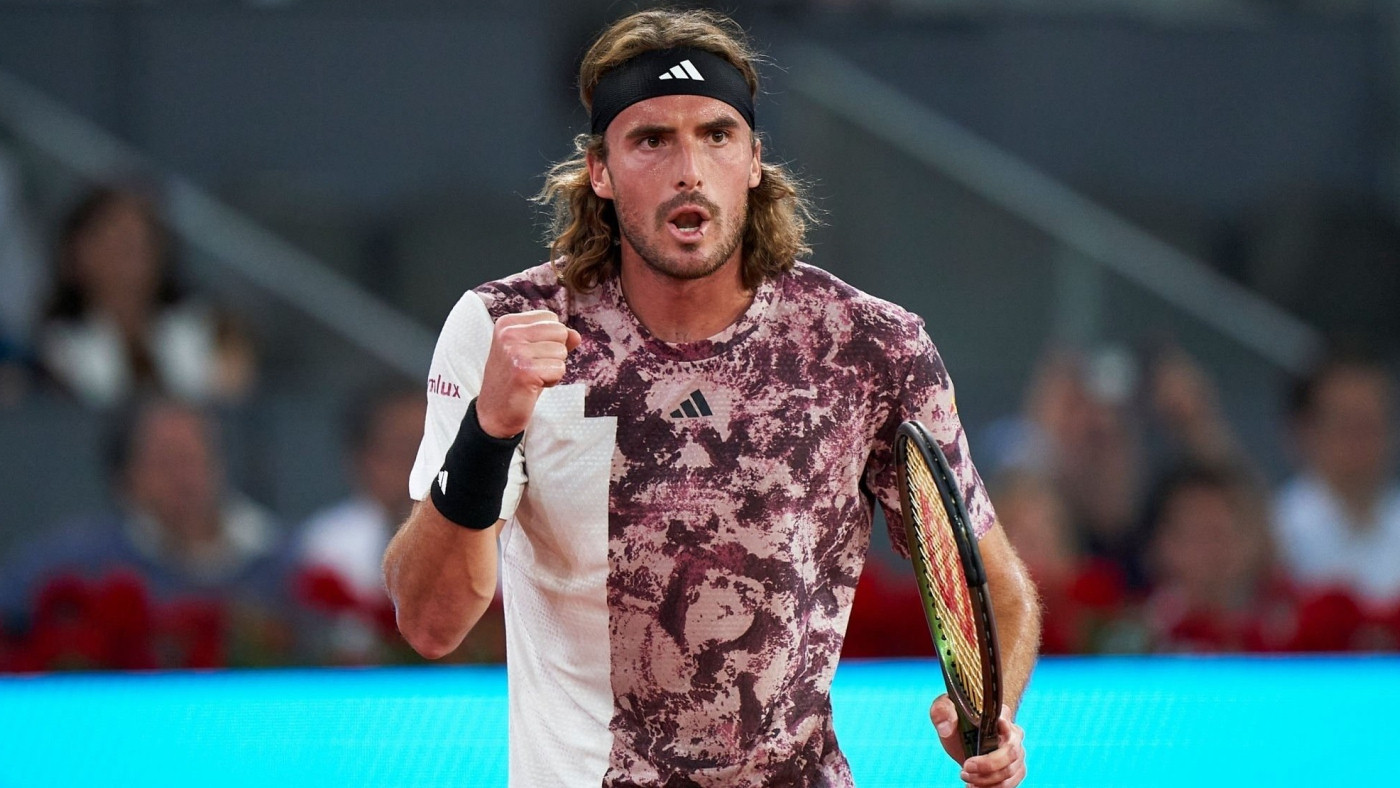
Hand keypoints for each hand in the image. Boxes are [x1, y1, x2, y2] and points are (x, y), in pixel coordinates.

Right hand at [476, 310, 581, 437]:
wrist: (495, 412)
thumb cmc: (515, 380)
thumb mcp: (532, 352)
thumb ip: (554, 339)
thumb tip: (576, 335)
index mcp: (507, 323)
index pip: (551, 318)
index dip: (550, 340)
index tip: (530, 356)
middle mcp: (509, 333)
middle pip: (560, 331)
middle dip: (554, 353)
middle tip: (533, 368)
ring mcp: (515, 351)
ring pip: (562, 351)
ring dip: (553, 368)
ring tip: (532, 377)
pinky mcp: (525, 371)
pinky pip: (560, 369)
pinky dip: (552, 381)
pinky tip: (533, 386)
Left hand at [930, 697, 1025, 786]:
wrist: (960, 737)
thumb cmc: (955, 719)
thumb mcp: (943, 709)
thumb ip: (942, 712)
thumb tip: (946, 728)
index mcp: (999, 713)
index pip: (1007, 721)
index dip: (1001, 732)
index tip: (984, 742)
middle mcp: (1013, 733)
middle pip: (1010, 753)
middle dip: (987, 765)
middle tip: (966, 768)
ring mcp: (1016, 752)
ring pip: (1010, 771)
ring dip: (987, 780)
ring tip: (967, 779)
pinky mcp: (1014, 769)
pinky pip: (1010, 783)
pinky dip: (992, 787)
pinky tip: (976, 786)